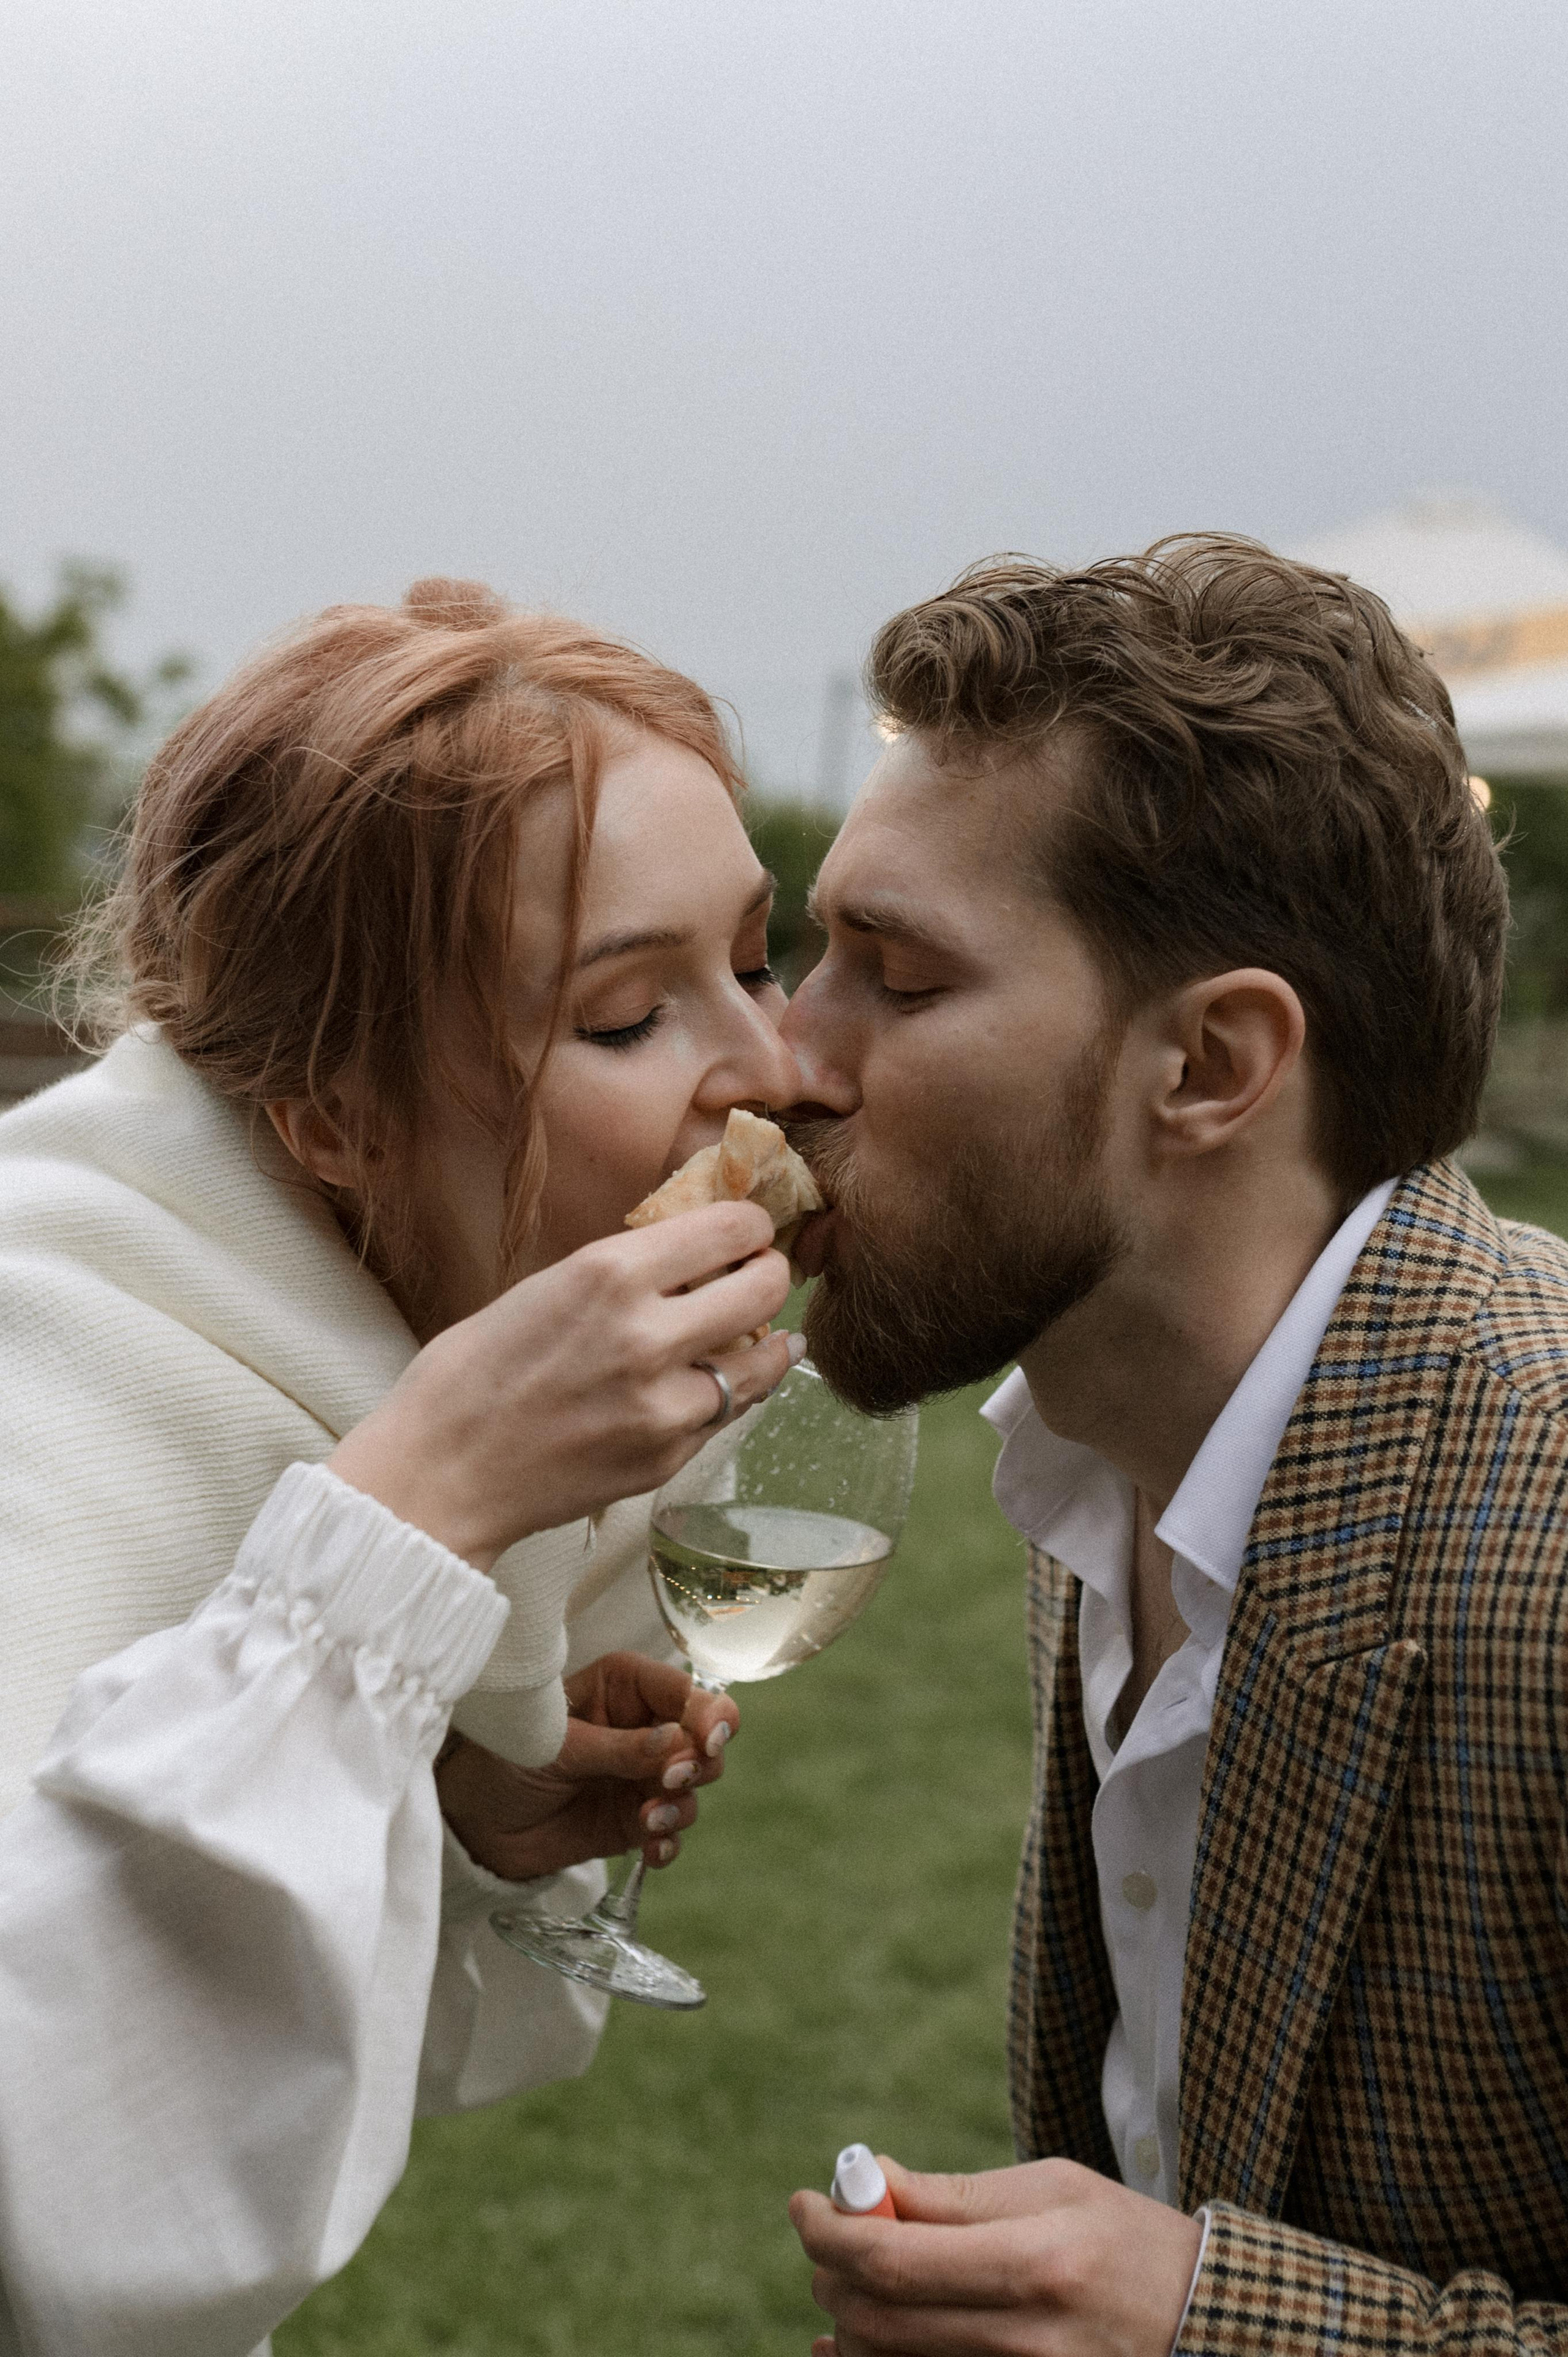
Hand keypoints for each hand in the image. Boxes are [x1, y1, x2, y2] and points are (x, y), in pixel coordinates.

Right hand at [328, 1200, 793, 1569]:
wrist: (439, 1472)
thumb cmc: (473, 1372)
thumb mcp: (543, 1287)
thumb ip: (623, 1271)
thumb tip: (694, 1252)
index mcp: (608, 1274)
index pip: (730, 1228)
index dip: (749, 1225)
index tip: (747, 1229)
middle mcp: (648, 1335)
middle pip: (764, 1288)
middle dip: (769, 1274)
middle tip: (761, 1274)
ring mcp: (664, 1405)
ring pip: (762, 1360)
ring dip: (764, 1340)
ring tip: (760, 1334)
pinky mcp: (667, 1457)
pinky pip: (726, 1412)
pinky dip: (731, 1392)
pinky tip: (721, 1380)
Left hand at [436, 1651, 739, 1879]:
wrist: (475, 1825)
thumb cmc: (505, 1761)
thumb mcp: (557, 1748)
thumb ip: (618, 1747)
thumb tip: (677, 1741)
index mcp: (622, 1687)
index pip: (684, 1690)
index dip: (707, 1712)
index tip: (707, 1742)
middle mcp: (643, 1726)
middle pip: (705, 1737)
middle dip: (699, 1761)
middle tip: (668, 1781)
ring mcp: (643, 1774)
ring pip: (697, 1784)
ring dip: (681, 1804)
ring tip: (648, 1819)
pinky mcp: (637, 1819)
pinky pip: (674, 1829)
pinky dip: (669, 1841)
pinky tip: (652, 1848)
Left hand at [789, 2155, 1201, 2356]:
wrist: (1201, 2321)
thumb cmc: (1120, 2239)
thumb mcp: (1049, 2190)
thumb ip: (953, 2196)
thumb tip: (865, 2181)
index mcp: (1036, 2262)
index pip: (891, 2257)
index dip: (828, 2229)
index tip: (804, 2204)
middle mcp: (1025, 2338)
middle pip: (877, 2317)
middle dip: (829, 2270)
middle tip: (824, 2234)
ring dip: (847, 2316)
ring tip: (851, 2278)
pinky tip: (860, 2336)